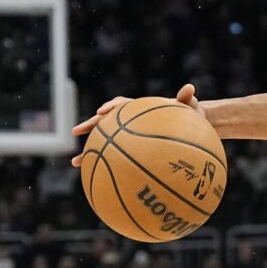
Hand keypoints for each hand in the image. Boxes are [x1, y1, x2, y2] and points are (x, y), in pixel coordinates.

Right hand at [70, 84, 203, 166]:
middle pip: (104, 122)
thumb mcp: (187, 108)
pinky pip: (114, 157)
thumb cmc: (187, 116)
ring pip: (103, 142)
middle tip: (76, 131)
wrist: (188, 128)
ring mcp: (126, 136)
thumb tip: (191, 88)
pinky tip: (96, 179)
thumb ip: (185, 99)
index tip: (103, 112)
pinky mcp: (129, 149)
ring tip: (76, 162)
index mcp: (138, 109)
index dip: (111, 108)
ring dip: (89, 151)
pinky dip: (105, 166)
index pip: (121, 105)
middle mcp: (127, 121)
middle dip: (89, 126)